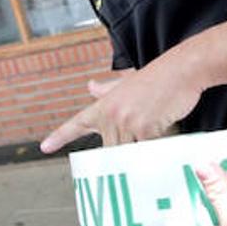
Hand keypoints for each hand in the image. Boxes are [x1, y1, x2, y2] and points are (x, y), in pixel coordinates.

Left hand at [40, 56, 204, 152]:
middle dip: (123, 156)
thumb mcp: (128, 82)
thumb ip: (108, 90)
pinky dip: (155, 152)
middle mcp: (111, 114)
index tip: (44, 147)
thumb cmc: (158, 78)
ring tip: (155, 143)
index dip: (60, 137)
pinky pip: (146, 153)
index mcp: (105, 104)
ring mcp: (126, 122)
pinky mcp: (145, 129)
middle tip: (138, 154)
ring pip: (127, 154)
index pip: (77, 123)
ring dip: (141, 155)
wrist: (181, 69)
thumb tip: (90, 87)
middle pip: (109, 151)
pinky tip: (163, 142)